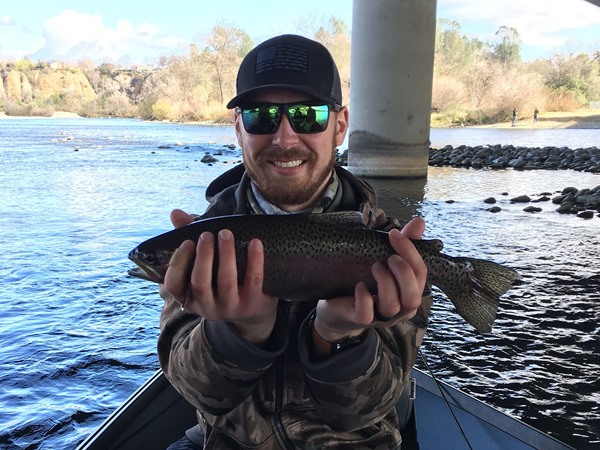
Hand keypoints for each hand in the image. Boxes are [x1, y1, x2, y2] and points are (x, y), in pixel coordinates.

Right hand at [162, 209, 277, 344]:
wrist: (254, 308)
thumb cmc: (222, 278)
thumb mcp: (206, 262)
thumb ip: (189, 236)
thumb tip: (175, 212)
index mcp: (190, 297)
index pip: (173, 286)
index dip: (178, 264)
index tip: (187, 242)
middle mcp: (207, 307)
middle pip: (200, 284)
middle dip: (203, 257)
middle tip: (207, 235)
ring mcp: (231, 308)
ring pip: (226, 282)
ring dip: (226, 255)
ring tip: (226, 234)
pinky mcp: (253, 305)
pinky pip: (253, 280)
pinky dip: (254, 260)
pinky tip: (255, 242)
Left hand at [314, 217, 426, 341]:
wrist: (336, 306)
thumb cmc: (365, 281)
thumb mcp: (384, 260)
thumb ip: (403, 244)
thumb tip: (419, 221)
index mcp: (408, 292)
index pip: (420, 275)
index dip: (411, 252)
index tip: (394, 234)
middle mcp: (399, 309)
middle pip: (413, 297)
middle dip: (403, 273)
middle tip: (389, 257)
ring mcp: (380, 317)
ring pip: (393, 306)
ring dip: (385, 282)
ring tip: (374, 267)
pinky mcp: (359, 320)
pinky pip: (366, 315)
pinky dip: (364, 298)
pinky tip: (359, 286)